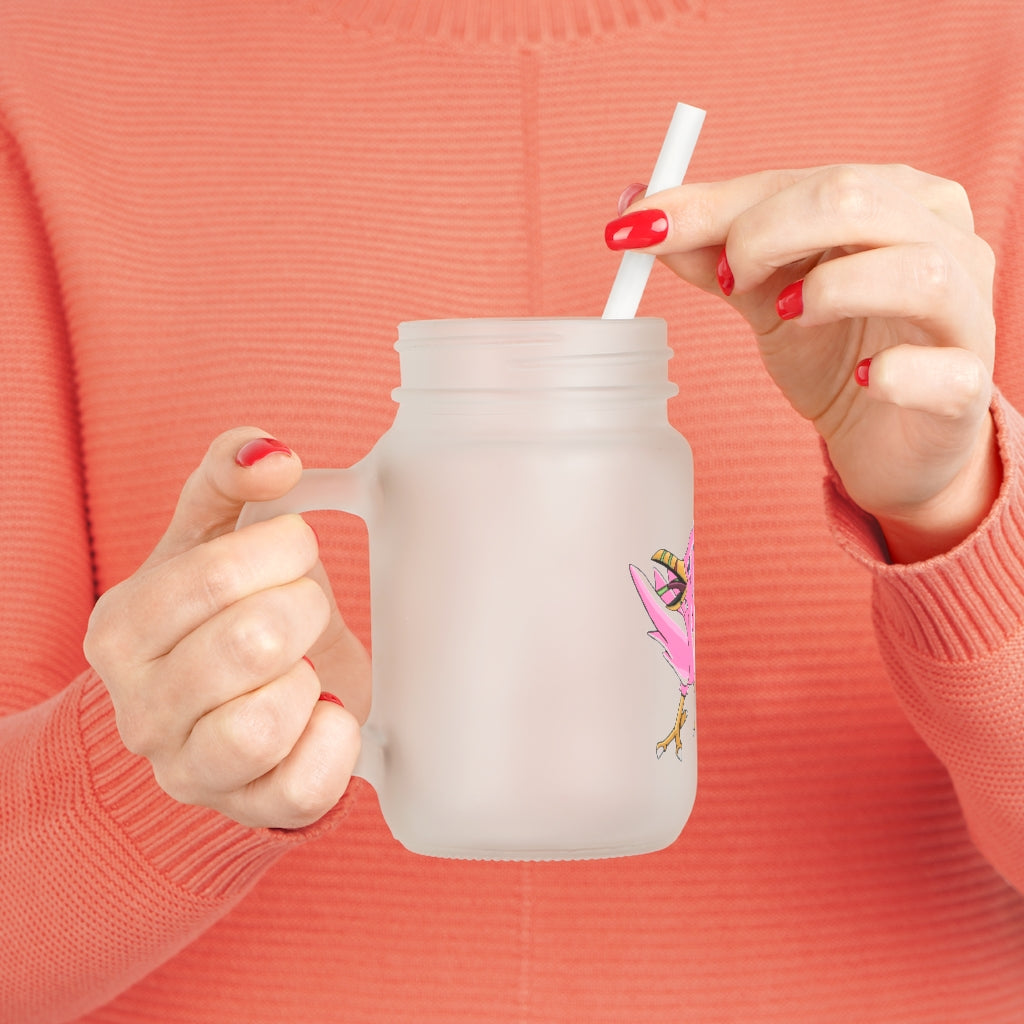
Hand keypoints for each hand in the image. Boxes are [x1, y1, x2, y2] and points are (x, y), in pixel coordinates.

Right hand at [84, 428, 369, 828]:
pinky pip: (304, 787)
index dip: (282, 550)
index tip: (295, 550)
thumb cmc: (223, 613)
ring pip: (264, 724)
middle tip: (304, 609)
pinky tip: (324, 711)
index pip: (215, 576)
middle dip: (304, 609)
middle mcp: (140, 709)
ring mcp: (189, 770)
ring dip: (309, 679)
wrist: (231, 704)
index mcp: (122, 630)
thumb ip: (229, 476)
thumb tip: (271, 454)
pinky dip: (335, 740)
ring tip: (304, 666)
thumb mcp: (213, 535)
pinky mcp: (248, 809)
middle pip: (251, 643)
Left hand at [607, 165, 999, 561]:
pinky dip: (896, 373)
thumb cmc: (834, 351)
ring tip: (786, 317)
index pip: (800, 180)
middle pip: (856, 199)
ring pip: (916, 270)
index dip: (714, 205)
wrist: (887, 439)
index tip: (639, 229)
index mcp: (893, 199)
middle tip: (727, 281)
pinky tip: (863, 380)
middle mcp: (943, 239)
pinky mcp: (967, 385)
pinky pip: (944, 370)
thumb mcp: (764, 295)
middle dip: (765, 233)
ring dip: (830, 290)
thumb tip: (637, 212)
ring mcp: (965, 312)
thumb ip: (712, 252)